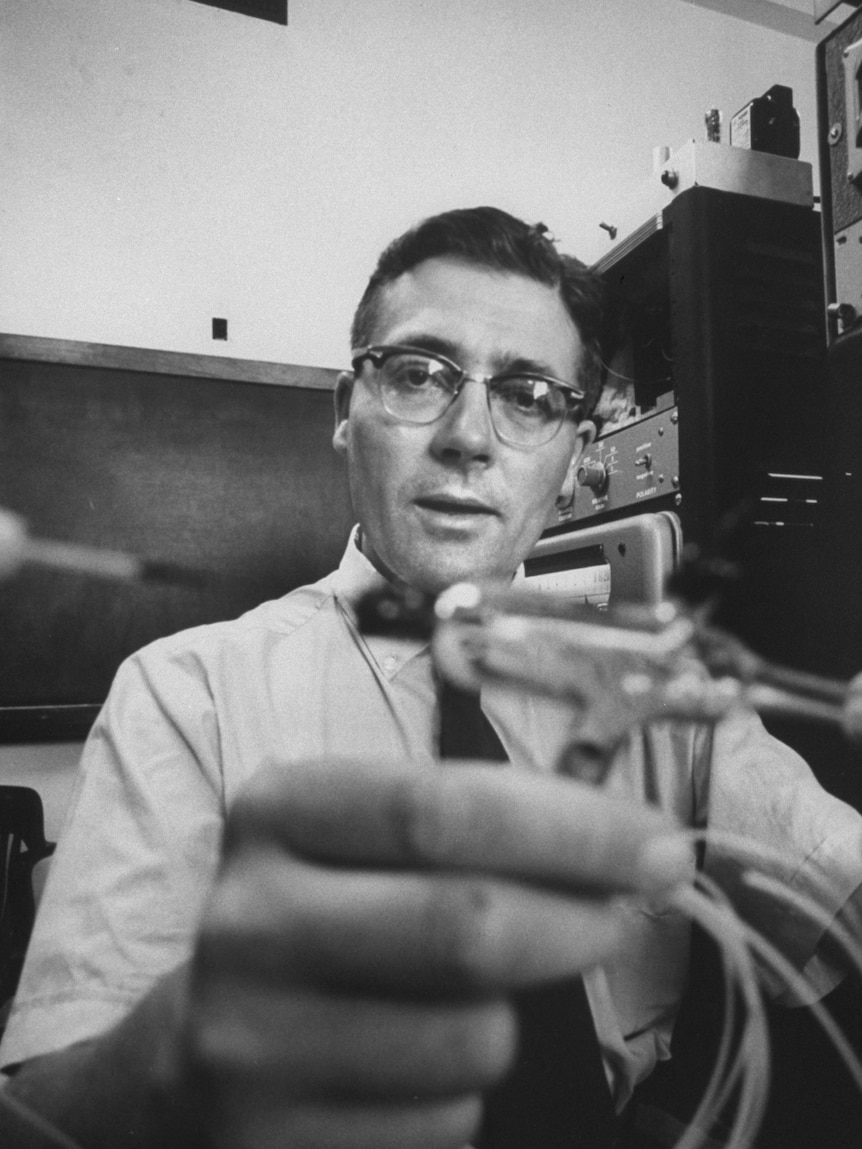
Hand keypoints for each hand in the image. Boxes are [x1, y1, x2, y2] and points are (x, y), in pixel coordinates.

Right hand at [172, 757, 689, 1148]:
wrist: (193, 1058)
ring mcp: (252, 1044)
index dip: (573, 827)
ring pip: (473, 1040)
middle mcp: (251, 921)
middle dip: (579, 923)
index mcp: (279, 813)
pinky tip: (413, 1073)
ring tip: (466, 1004)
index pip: (443, 808)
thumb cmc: (318, 920)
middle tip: (615, 920)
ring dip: (510, 1024)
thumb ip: (472, 828)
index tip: (658, 846)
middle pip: (467, 926)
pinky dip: (463, 1099)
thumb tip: (632, 848)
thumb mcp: (361, 842)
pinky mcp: (274, 1147)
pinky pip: (443, 1126)